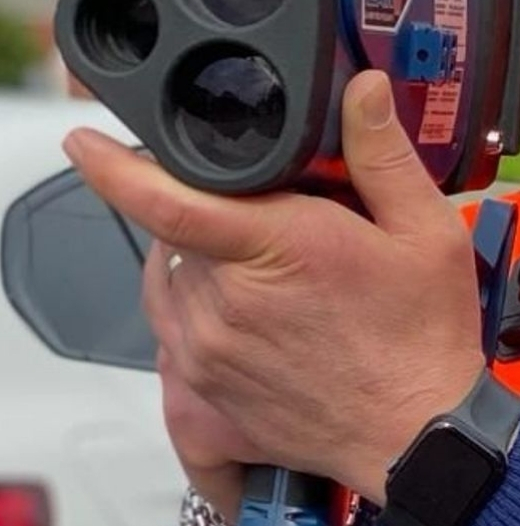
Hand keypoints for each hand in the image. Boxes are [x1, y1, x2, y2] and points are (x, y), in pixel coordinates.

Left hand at [67, 72, 485, 502]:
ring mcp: (208, 348)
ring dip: (201, 260)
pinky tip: (251, 308)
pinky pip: (173, 326)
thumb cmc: (423, 338)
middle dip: (217, 213)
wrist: (416, 435)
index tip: (85, 143)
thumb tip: (364, 90)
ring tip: (270, 268)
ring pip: (170, 277)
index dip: (117, 169)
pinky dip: (197, 305)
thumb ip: (383, 154)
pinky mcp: (202, 386)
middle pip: (179, 232)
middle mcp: (229, 300)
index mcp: (281, 248)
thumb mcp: (427, 232)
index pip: (172, 202)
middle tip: (282, 222)